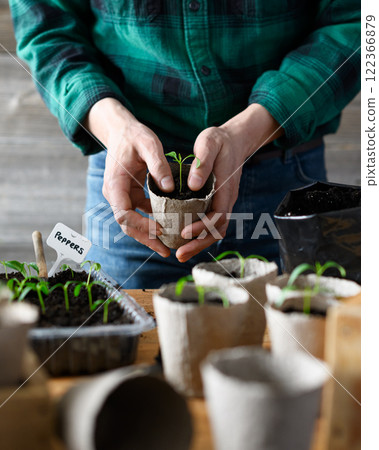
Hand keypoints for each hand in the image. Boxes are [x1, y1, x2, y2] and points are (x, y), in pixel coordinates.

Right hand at [85, 98, 173, 257]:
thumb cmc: (134, 136)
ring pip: (133, 223)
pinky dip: (152, 223)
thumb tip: (169, 188)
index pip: (123, 214)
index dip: (141, 225)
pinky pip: (140, 214)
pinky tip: (169, 229)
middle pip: (127, 225)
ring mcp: (122, 197)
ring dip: (149, 235)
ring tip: (168, 247)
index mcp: (115, 184)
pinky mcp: (131, 196)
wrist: (121, 131)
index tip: (161, 230)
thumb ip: (158, 165)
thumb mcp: (148, 144)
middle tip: (166, 250)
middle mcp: (115, 194)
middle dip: (146, 239)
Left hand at [176, 103, 283, 261]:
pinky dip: (200, 234)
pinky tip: (184, 237)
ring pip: (215, 230)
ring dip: (199, 243)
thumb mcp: (209, 143)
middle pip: (217, 230)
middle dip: (199, 244)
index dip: (202, 227)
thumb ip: (203, 162)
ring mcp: (224, 202)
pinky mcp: (217, 202)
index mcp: (225, 188)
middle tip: (180, 254)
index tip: (185, 233)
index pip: (217, 215)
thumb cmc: (219, 141)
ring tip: (180, 252)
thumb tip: (193, 186)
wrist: (234, 140)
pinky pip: (211, 223)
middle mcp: (227, 199)